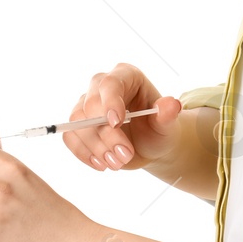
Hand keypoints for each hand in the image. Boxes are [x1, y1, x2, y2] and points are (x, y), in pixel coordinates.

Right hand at [65, 63, 184, 173]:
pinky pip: (70, 137)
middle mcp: (102, 86)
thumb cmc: (157, 129)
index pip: (110, 83)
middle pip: (91, 106)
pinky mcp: (78, 124)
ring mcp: (86, 104)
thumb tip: (172, 104)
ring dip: (96, 147)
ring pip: (77, 123)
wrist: (148, 145)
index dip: (110, 102)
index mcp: (126, 76)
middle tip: (125, 156)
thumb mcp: (166, 124)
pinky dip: (84, 153)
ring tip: (117, 164)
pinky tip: (101, 164)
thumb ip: (167, 114)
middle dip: (106, 135)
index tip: (116, 123)